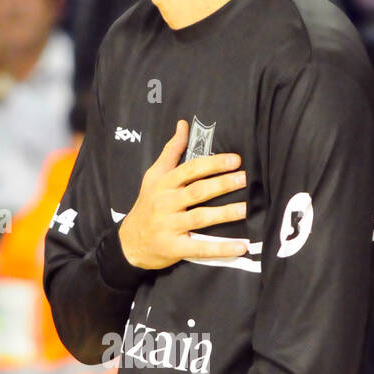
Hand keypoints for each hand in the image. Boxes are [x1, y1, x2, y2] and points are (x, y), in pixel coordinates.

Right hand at [118, 119, 248, 270]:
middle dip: (222, 184)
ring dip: (224, 213)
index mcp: (164, 184)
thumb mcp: (154, 176)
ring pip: (200, 217)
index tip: (235, 160)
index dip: (213, 163)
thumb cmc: (147, 205)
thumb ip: (171, 151)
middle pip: (197, 191)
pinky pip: (200, 248)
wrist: (129, 242)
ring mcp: (169, 226)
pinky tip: (241, 247)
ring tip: (244, 209)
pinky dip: (221, 249)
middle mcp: (166, 203)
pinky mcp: (174, 248)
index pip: (191, 169)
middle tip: (243, 178)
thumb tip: (183, 125)